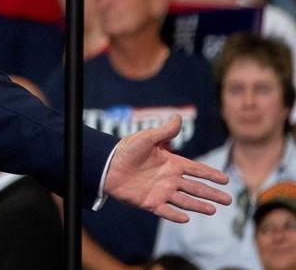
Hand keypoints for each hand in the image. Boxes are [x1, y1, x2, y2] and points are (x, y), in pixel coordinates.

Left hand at [104, 116, 230, 222]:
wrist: (106, 165)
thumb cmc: (125, 150)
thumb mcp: (146, 138)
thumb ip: (164, 131)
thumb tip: (178, 117)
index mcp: (171, 163)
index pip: (196, 170)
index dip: (210, 174)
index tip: (225, 179)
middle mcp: (169, 178)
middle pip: (195, 187)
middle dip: (211, 193)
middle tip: (228, 200)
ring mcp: (160, 191)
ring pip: (184, 200)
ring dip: (198, 205)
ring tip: (213, 210)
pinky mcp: (149, 202)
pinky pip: (165, 211)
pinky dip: (174, 216)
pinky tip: (186, 219)